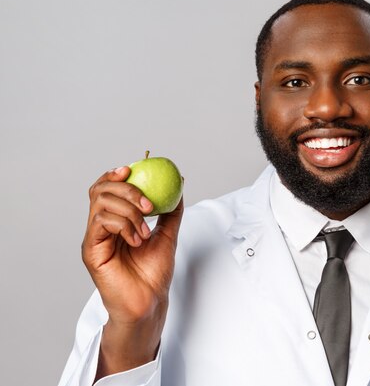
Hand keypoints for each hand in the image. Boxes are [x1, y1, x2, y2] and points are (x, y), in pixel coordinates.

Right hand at [81, 166, 183, 378]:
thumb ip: (170, 211)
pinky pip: (102, 223)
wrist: (149, 301)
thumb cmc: (154, 273)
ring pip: (101, 204)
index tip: (131, 169)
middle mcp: (101, 227)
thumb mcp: (168, 235)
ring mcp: (94, 238)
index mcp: (115, 220)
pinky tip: (137, 240)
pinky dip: (123, 225)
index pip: (107, 189)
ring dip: (129, 212)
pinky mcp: (91, 250)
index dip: (115, 175)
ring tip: (145, 231)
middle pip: (100, 190)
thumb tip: (179, 185)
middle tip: (148, 204)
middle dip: (126, 189)